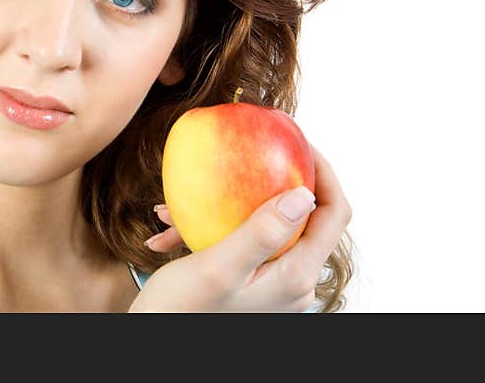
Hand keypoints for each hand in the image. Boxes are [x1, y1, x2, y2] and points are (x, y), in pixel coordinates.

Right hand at [129, 142, 351, 311]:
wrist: (151, 341)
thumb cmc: (181, 312)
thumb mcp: (219, 266)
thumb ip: (262, 231)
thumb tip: (305, 194)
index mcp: (294, 275)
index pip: (333, 213)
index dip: (323, 171)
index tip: (297, 142)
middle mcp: (291, 280)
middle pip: (301, 214)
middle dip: (267, 182)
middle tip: (245, 155)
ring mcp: (271, 281)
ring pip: (262, 224)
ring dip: (223, 207)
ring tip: (178, 207)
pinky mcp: (249, 280)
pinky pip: (239, 240)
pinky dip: (207, 228)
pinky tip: (169, 228)